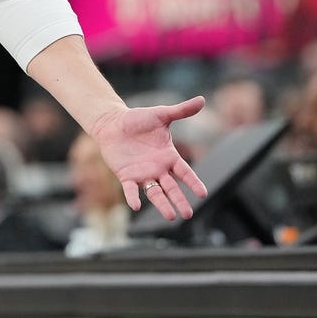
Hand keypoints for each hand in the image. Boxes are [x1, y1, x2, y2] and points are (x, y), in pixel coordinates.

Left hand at [91, 96, 207, 221]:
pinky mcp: (126, 175)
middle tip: (188, 214)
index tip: (203, 194)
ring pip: (155, 193)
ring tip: (171, 218)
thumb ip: (181, 110)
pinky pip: (130, 189)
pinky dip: (133, 197)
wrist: (113, 122)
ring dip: (162, 205)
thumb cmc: (138, 119)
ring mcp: (142, 174)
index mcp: (169, 156)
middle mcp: (158, 169)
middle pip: (172, 188)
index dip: (193, 183)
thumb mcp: (161, 115)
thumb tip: (202, 99)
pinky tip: (137, 206)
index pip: (185, 173)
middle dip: (180, 200)